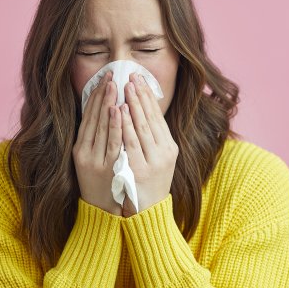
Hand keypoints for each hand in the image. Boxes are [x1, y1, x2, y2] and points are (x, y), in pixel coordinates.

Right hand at [72, 71, 122, 215]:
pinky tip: (118, 110)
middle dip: (102, 95)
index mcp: (80, 150)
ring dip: (106, 105)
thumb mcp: (94, 162)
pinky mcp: (107, 168)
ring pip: (101, 127)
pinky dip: (114, 125)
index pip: (87, 118)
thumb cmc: (102, 185)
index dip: (95, 98)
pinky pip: (112, 142)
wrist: (103, 214)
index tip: (103, 80)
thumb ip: (98, 141)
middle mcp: (85, 153)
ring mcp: (96, 161)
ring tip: (113, 86)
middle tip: (110, 75)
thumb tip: (107, 115)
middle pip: (93, 119)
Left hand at [119, 73, 177, 214]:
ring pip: (140, 127)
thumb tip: (144, 112)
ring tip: (125, 87)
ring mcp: (150, 162)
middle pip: (150, 119)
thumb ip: (153, 139)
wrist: (146, 212)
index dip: (149, 98)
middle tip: (131, 76)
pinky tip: (119, 110)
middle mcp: (163, 154)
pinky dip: (124, 124)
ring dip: (132, 105)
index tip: (140, 80)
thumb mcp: (158, 160)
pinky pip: (129, 142)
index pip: (158, 118)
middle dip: (140, 96)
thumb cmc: (148, 183)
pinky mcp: (135, 170)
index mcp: (169, 149)